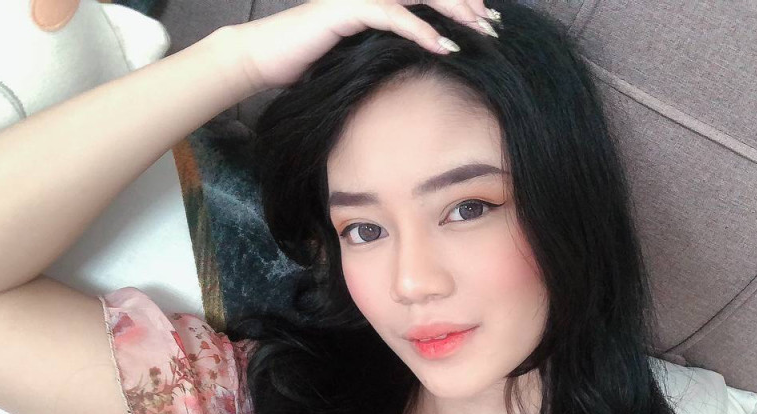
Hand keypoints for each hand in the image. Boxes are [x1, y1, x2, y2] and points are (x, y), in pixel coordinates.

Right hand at [227, 0, 497, 91]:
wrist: (263, 60)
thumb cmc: (306, 60)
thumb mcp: (357, 54)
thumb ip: (385, 49)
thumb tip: (419, 65)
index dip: (457, 2)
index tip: (486, 21)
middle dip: (465, 4)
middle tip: (493, 25)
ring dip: (453, 12)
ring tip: (480, 30)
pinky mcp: (347, 10)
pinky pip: (393, 16)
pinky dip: (421, 30)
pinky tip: (444, 46)